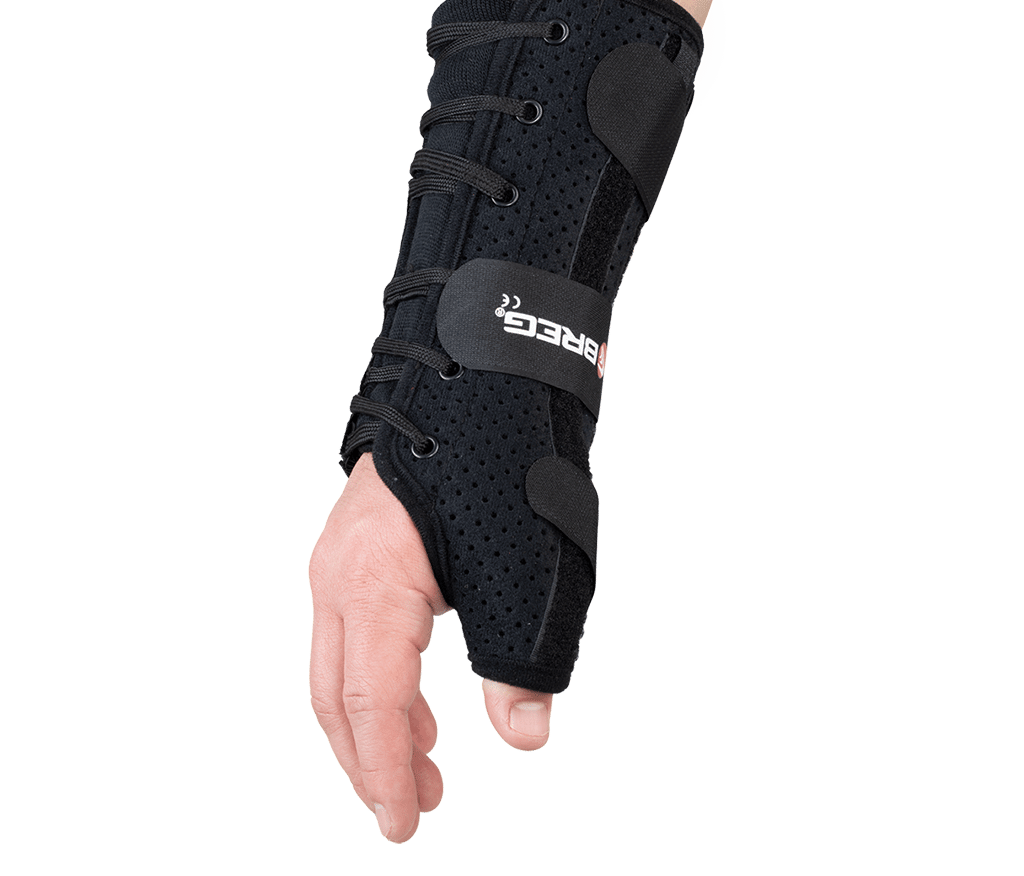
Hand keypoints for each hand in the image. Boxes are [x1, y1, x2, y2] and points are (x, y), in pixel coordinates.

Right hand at [308, 453, 555, 843]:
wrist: (482, 383)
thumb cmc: (505, 471)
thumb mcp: (525, 574)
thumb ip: (519, 662)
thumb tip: (526, 738)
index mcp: (371, 588)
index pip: (368, 706)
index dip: (386, 775)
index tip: (406, 828)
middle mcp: (337, 578)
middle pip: (337, 698)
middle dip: (371, 761)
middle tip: (416, 810)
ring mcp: (338, 561)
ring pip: (340, 669)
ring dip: (375, 725)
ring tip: (426, 764)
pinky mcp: (357, 551)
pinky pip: (353, 637)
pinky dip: (380, 682)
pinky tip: (416, 700)